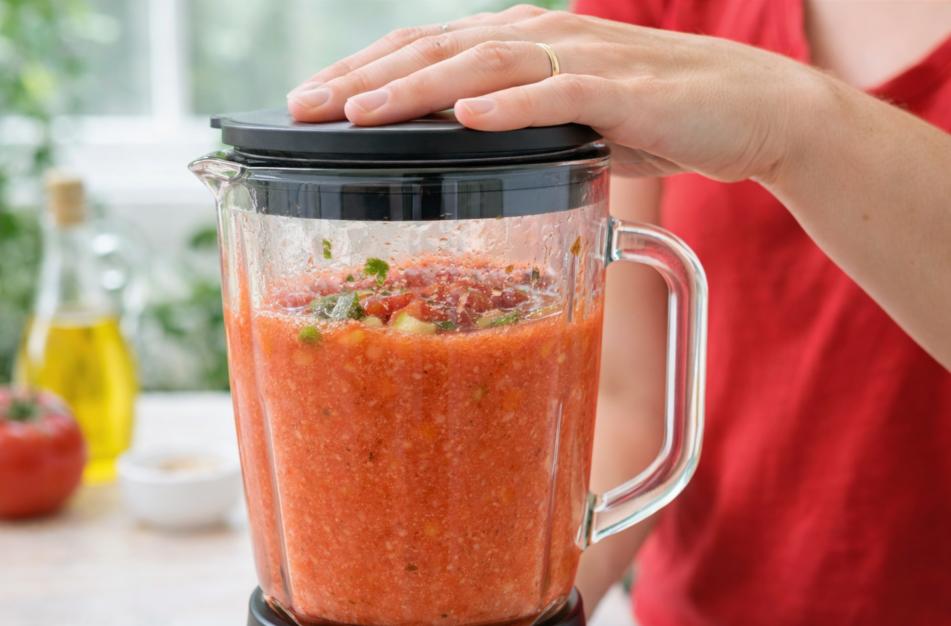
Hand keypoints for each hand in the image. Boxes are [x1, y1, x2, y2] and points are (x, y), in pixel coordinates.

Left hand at [287, 4, 826, 183]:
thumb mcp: (568, 124)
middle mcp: (542, 42)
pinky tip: (467, 119)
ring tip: (360, 113)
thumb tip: (462, 154)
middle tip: (304, 108)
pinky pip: (559, 96)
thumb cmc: (656, 118)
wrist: (750, 112)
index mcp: (522, 48)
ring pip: (483, 66)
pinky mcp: (623, 93)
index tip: (309, 102)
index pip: (427, 50)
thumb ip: (517, 131)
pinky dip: (511, 108)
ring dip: (416, 89)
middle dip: (365, 79)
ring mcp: (581, 62)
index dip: (365, 71)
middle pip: (437, 50)